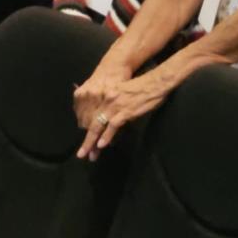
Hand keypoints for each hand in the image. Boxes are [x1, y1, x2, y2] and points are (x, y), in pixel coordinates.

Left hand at [74, 50, 216, 159]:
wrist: (156, 82)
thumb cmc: (142, 87)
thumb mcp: (123, 92)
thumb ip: (114, 103)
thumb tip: (110, 118)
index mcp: (105, 95)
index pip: (91, 115)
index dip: (86, 130)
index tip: (85, 142)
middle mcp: (106, 100)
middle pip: (92, 123)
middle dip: (87, 141)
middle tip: (81, 154)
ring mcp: (115, 106)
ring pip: (98, 126)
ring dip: (92, 143)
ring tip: (89, 155)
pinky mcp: (125, 111)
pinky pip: (112, 126)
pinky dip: (106, 136)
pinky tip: (101, 145)